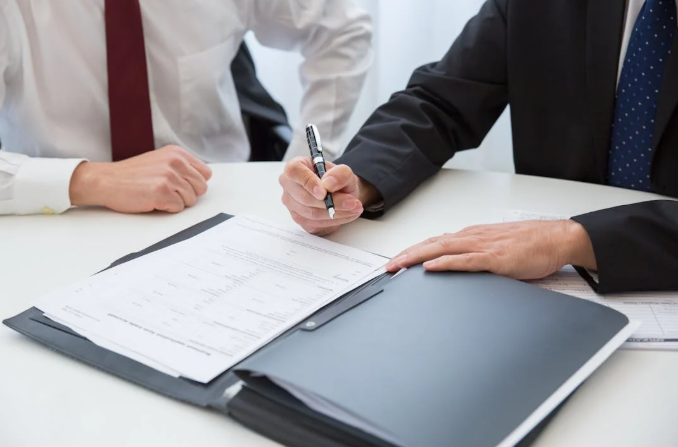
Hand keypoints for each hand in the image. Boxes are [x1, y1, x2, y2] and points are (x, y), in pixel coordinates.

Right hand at [69, 145, 211, 212]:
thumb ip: (181, 167)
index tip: (181, 186)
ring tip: (158, 195)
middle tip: (169, 193)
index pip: (205, 174)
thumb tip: (201, 181)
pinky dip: (167, 209)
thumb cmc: (131, 175)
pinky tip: (153, 200)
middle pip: (201, 188)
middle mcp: (175, 162)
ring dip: (176, 202)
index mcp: (177, 153)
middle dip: (188, 195)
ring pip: (191, 200)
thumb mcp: (160, 161)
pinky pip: (178, 208)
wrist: (106, 180)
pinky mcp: (162, 192)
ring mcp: (169, 177)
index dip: (195, 184)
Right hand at [279, 157, 379, 234]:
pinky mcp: (300, 219)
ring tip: (354, 207)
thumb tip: (329, 184)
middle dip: (331, 202)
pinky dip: (335, 220)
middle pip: (304, 197)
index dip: (309, 182)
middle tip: (352, 202)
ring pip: (312, 213)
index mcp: (295, 167)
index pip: (294, 172)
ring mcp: (292, 205)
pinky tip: (347, 214)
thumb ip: (339, 173)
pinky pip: (316, 223)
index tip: (324, 192)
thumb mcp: (344, 172)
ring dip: (336, 213)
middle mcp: (289, 186)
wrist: (340, 193)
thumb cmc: (336, 180)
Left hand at [386, 220, 596, 279]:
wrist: (557, 238)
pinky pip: (465, 260)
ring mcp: (483, 246)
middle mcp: (473, 237)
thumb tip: (456, 263)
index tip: (396, 261)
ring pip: (442, 249)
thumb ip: (476, 254)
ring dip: (417, 257)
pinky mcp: (496, 258)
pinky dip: (445, 263)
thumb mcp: (496, 247)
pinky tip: (431, 266)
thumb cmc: (531, 244)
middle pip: (431, 244)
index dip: (413, 251)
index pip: (435, 242)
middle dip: (406, 255)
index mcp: (472, 236)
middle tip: (387, 267)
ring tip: (398, 266)